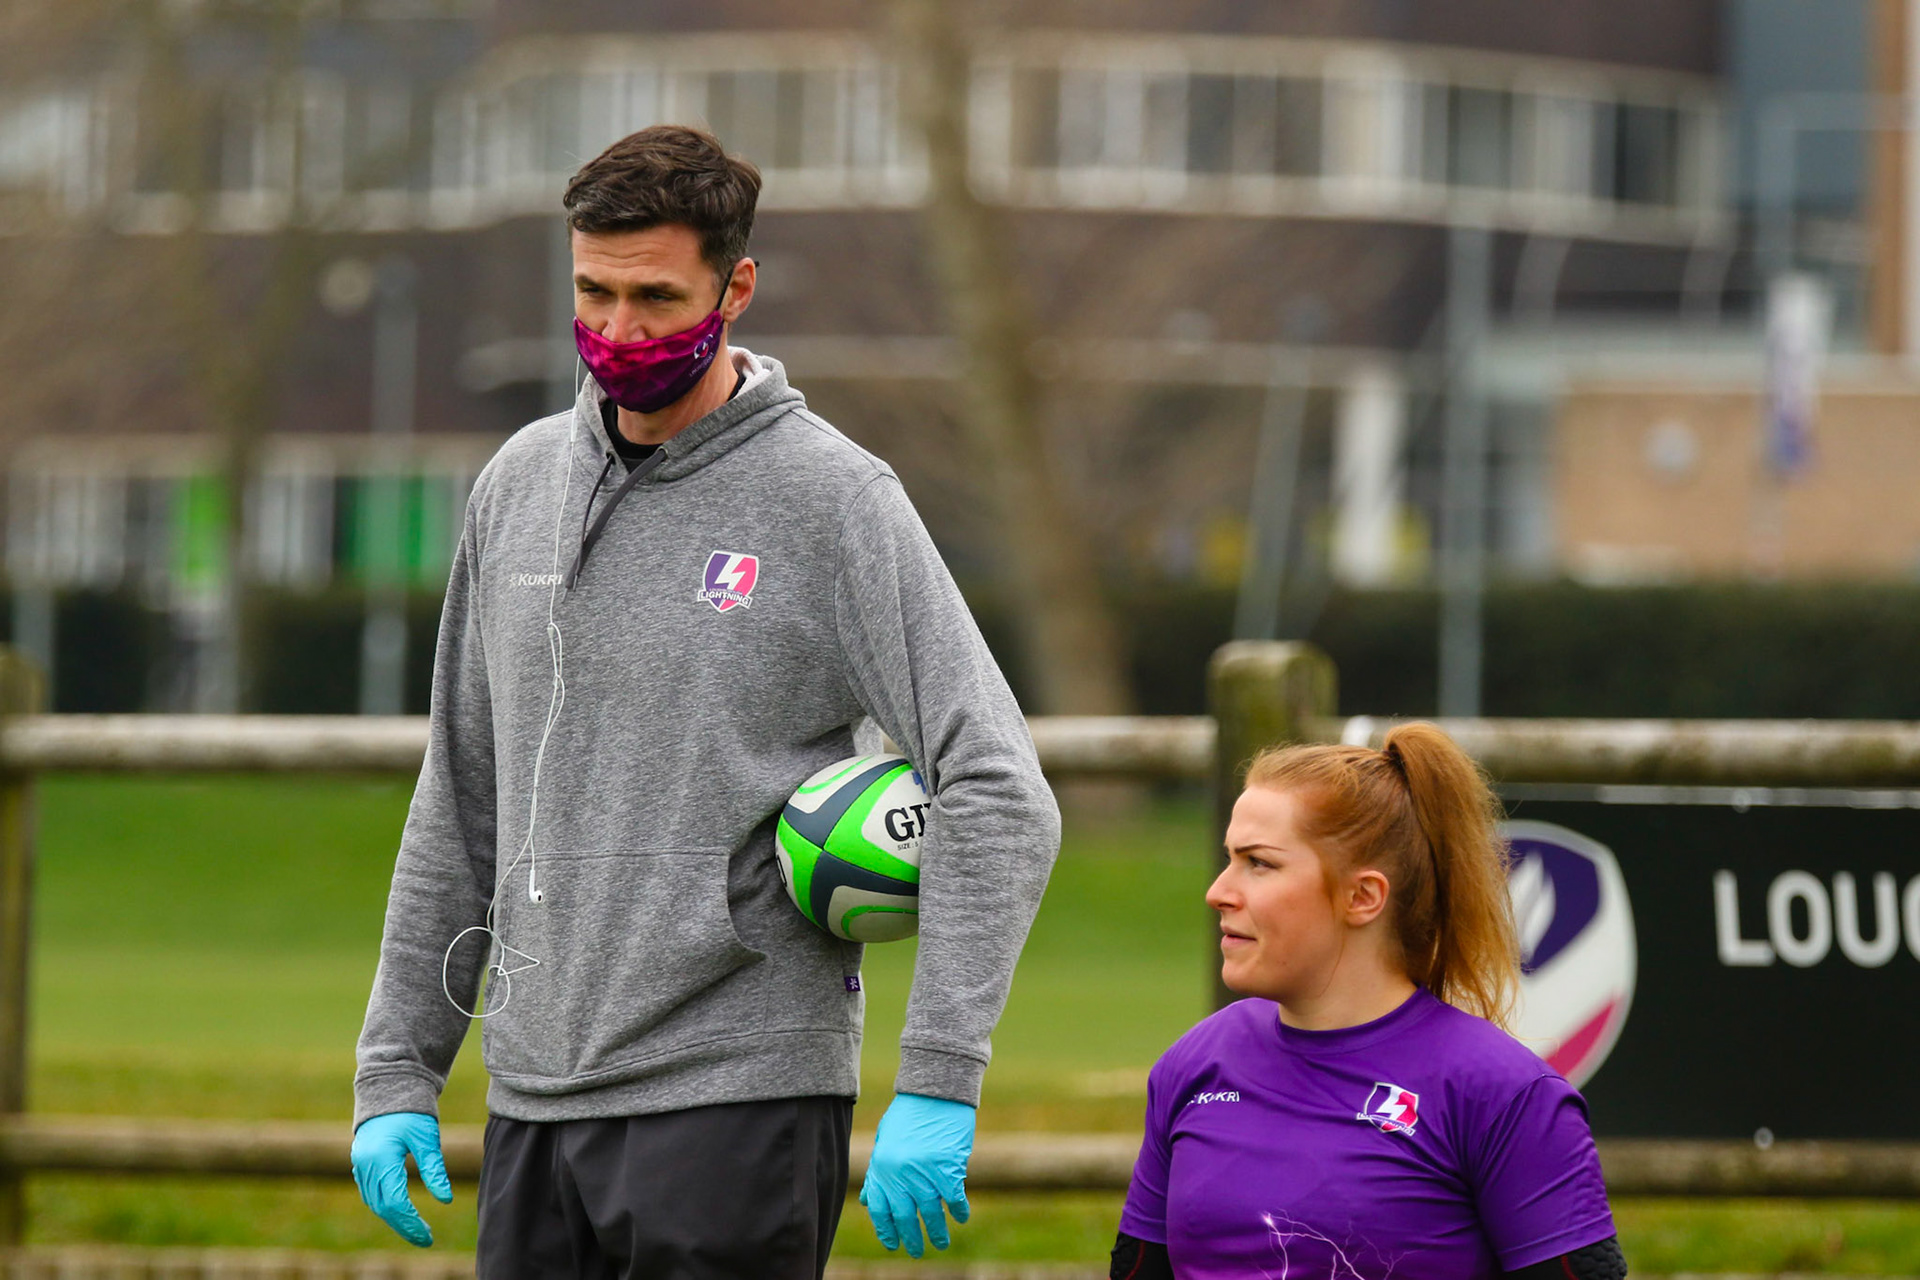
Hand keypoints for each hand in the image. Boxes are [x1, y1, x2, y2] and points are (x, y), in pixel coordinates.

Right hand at [350, 1111, 451, 1246]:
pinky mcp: (360, 1161)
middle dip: (404, 1226)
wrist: (389, 1086)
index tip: (428, 1235)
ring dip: (393, 1218)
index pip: (396, 1202)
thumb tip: (446, 1200)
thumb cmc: (412, 1111)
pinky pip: (369, 1192)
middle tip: (425, 1238)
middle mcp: (365, 1165)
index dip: (411, 1222)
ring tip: (416, 1229)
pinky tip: (399, 1211)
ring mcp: (359, 1164)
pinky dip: (384, 1205)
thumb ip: (435, 1169)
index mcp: (381, 1160)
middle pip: (383, 1207)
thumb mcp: (427, 1138)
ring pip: (374, 1202)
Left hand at [859, 1093, 975, 1257]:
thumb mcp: (884, 1140)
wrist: (935, 1090)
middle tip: (918, 1251)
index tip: (894, 1244)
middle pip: (905, 1218)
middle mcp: (900, 1174)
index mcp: (881, 1166)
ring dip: (936, 1232)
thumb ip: (877, 1171)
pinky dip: (959, 1211)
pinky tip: (961, 1217)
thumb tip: (867, 1201)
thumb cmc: (909, 1111)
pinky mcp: (949, 1168)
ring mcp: (925, 1173)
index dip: (887, 1230)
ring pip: (930, 1214)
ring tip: (940, 1243)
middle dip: (912, 1239)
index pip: (880, 1209)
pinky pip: (954, 1199)